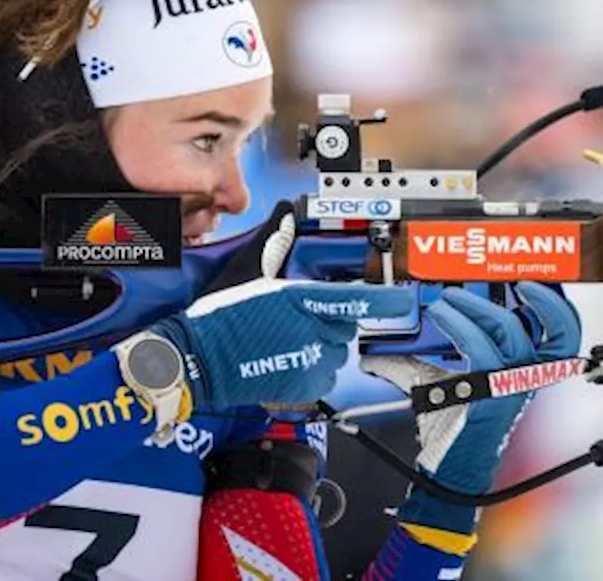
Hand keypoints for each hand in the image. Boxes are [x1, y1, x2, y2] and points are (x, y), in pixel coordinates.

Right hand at [151, 204, 413, 409]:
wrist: (199, 361)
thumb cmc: (219, 317)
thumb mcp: (246, 272)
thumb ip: (273, 243)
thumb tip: (285, 215)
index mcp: (301, 300)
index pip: (354, 300)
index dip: (383, 300)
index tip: (402, 299)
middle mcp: (311, 332)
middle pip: (343, 325)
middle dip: (329, 320)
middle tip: (299, 317)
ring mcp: (309, 363)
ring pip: (335, 352)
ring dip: (321, 346)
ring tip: (288, 341)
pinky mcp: (302, 388)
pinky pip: (322, 376)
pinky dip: (311, 370)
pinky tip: (286, 360)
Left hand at [360, 282, 580, 532]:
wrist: (448, 467)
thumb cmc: (450, 428)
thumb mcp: (434, 384)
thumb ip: (409, 363)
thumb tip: (373, 354)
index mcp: (525, 371)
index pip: (563, 338)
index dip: (558, 308)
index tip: (535, 283)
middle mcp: (525, 377)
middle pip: (557, 333)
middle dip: (539, 299)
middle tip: (510, 280)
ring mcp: (512, 385)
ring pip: (511, 332)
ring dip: (477, 306)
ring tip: (448, 298)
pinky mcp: (492, 392)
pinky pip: (481, 348)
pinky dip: (460, 325)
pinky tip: (441, 315)